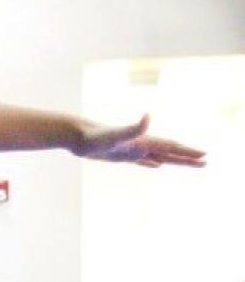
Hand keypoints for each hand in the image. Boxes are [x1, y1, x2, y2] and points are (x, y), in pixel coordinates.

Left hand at [75, 115, 205, 167]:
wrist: (75, 135)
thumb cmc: (93, 136)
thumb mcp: (114, 135)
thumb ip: (133, 128)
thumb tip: (148, 116)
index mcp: (142, 141)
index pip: (171, 148)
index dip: (187, 152)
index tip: (204, 156)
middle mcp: (139, 144)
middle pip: (168, 152)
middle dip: (187, 157)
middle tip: (205, 161)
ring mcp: (130, 150)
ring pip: (158, 157)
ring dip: (173, 160)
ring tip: (187, 162)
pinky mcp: (120, 156)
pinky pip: (141, 161)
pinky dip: (151, 163)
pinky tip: (156, 165)